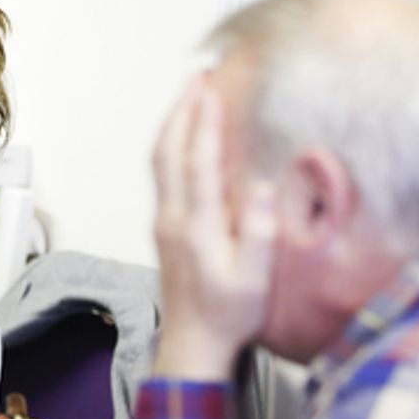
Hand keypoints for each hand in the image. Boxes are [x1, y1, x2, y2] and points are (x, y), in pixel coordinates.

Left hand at [151, 76, 276, 380]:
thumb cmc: (228, 314)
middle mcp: (174, 218)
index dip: (203, 121)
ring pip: (161, 162)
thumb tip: (258, 185)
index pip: (197, 161)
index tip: (210, 88)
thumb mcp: (253, 278)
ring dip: (174, 124)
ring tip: (191, 94)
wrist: (193, 344)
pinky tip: (184, 136)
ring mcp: (165, 222)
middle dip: (182, 110)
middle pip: (169, 152)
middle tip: (198, 75)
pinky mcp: (166, 228)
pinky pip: (163, 174)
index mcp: (197, 226)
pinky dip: (172, 145)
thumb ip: (258, 231)